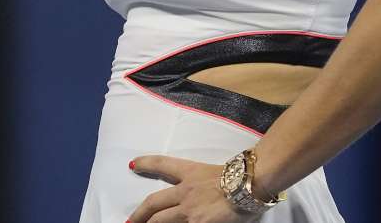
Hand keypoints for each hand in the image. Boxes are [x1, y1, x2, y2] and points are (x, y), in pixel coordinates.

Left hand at [127, 155, 261, 222]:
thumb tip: (203, 192)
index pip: (164, 164)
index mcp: (192, 172)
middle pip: (154, 202)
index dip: (147, 163)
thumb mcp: (221, 172)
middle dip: (139, 214)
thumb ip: (207, 181)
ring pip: (161, 221)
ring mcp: (190, 211)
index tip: (133, 164)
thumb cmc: (242, 176)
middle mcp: (186, 191)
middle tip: (130, 222)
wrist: (251, 184)